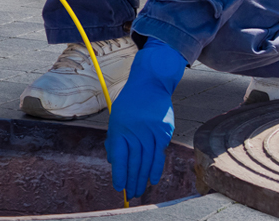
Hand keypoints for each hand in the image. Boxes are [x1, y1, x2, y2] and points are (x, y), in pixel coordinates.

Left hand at [107, 37, 187, 199]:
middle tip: (131, 195)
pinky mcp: (164, 131)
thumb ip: (115, 140)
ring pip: (147, 161)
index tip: (119, 187)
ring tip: (140, 191)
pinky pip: (159, 154)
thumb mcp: (116, 118)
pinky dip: (156, 168)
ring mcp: (151, 131)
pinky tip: (153, 179)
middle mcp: (136, 131)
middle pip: (134, 162)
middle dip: (132, 181)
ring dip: (143, 178)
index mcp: (120, 128)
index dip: (119, 173)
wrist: (150, 83)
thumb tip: (114, 162)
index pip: (119, 157)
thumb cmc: (130, 103)